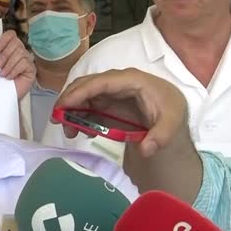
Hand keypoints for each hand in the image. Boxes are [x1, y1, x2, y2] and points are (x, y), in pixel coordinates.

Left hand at [0, 30, 35, 100]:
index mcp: (8, 46)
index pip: (10, 34)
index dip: (3, 39)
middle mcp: (19, 50)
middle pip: (16, 42)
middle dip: (4, 55)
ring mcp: (27, 59)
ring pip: (20, 53)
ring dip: (8, 64)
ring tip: (2, 74)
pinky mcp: (31, 69)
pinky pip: (24, 63)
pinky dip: (14, 70)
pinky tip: (9, 77)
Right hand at [53, 68, 188, 156]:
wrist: (171, 115)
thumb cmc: (171, 112)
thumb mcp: (173, 123)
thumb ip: (161, 137)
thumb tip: (145, 149)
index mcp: (132, 80)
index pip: (101, 82)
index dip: (81, 92)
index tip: (64, 105)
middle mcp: (117, 82)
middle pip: (87, 84)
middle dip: (69, 100)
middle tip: (57, 120)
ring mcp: (110, 92)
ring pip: (84, 95)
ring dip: (72, 110)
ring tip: (69, 132)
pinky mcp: (106, 102)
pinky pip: (87, 106)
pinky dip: (79, 117)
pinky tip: (80, 131)